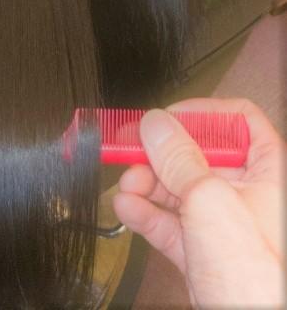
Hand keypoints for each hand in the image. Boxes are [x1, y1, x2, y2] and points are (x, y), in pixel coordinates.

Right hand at [112, 98, 284, 308]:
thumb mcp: (208, 201)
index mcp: (266, 170)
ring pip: (178, 187)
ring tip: (126, 184)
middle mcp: (247, 192)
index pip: (236, 121)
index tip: (165, 117)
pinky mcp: (202, 249)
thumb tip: (156, 124)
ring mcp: (223, 222)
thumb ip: (178, 157)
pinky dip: (145, 212)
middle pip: (197, 153)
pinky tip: (126, 207)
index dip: (200, 114)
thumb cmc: (254, 277)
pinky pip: (169, 221)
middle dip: (159, 153)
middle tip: (129, 147)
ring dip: (146, 182)